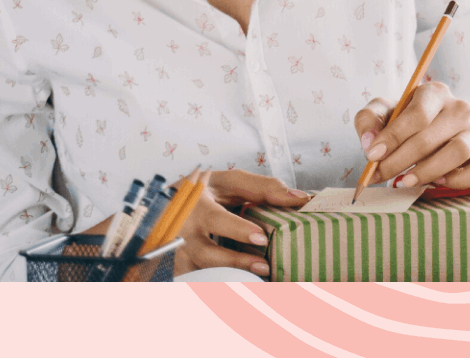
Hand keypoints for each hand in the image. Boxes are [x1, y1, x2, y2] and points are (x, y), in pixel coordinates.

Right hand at [170, 170, 311, 276]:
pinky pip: (198, 282)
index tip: (261, 238)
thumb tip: (300, 199)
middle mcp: (183, 232)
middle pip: (204, 254)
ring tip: (259, 279)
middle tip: (264, 267)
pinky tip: (240, 287)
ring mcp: (179, 254)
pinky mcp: (181, 269)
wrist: (169, 205)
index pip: (214, 219)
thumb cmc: (207, 192)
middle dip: (234, 262)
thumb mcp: (230, 182)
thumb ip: (264, 188)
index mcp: (195, 204)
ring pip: (199, 274)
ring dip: (229, 278)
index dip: (237, 230)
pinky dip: (218, 286)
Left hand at [355, 81, 469, 189]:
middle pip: (430, 137)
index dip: (392, 137)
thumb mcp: (385, 112)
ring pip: (456, 153)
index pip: (416, 115)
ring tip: (404, 181)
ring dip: (426, 172)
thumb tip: (370, 142)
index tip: (373, 155)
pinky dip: (457, 180)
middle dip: (399, 160)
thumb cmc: (409, 122)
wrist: (444, 132)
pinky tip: (437, 182)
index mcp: (435, 93)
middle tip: (381, 175)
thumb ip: (369, 120)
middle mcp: (460, 109)